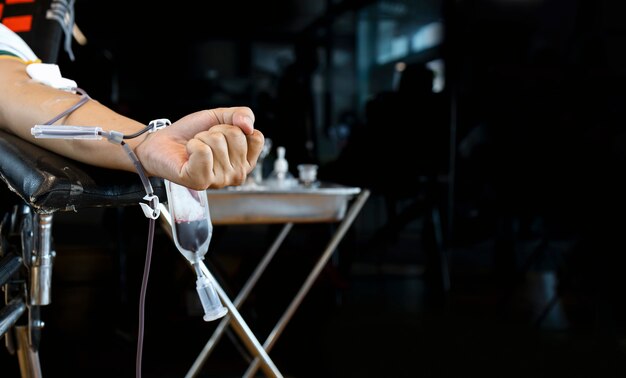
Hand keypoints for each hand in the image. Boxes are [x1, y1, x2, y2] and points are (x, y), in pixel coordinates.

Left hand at [134, 107, 264, 189]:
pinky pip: (203, 151)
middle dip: (216, 130)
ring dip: (201, 138)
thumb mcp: (220, 117)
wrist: (163, 141)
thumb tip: (249, 125)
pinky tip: (189, 154)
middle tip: (205, 140)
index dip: (235, 127)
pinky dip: (192, 145)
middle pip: (236, 136)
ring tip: (195, 147)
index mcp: (246, 161)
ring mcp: (220, 181)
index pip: (256, 137)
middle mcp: (237, 174)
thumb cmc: (191, 133)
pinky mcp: (201, 182)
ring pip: (218, 142)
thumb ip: (241, 114)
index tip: (221, 133)